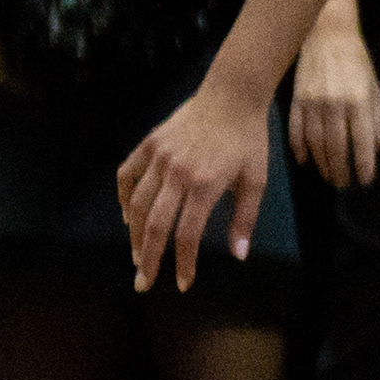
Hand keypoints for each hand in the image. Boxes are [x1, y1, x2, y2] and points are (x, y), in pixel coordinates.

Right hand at [120, 79, 271, 291]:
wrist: (231, 96)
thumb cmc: (249, 139)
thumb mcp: (256, 180)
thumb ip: (245, 219)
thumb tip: (238, 255)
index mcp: (205, 185)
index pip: (187, 234)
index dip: (183, 263)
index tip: (182, 284)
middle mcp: (176, 174)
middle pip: (155, 225)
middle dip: (148, 258)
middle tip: (143, 282)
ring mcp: (158, 158)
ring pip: (137, 204)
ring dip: (135, 234)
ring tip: (137, 255)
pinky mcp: (148, 145)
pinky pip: (127, 175)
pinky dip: (123, 198)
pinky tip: (128, 216)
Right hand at [290, 10, 379, 187]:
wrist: (327, 35)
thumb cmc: (357, 62)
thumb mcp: (374, 89)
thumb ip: (377, 121)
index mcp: (358, 101)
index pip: (361, 141)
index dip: (363, 164)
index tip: (364, 181)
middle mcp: (335, 104)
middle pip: (336, 146)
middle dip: (340, 169)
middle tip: (343, 184)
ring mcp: (312, 102)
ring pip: (315, 141)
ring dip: (321, 162)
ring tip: (328, 176)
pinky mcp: (296, 99)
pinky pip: (295, 129)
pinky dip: (298, 147)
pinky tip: (304, 161)